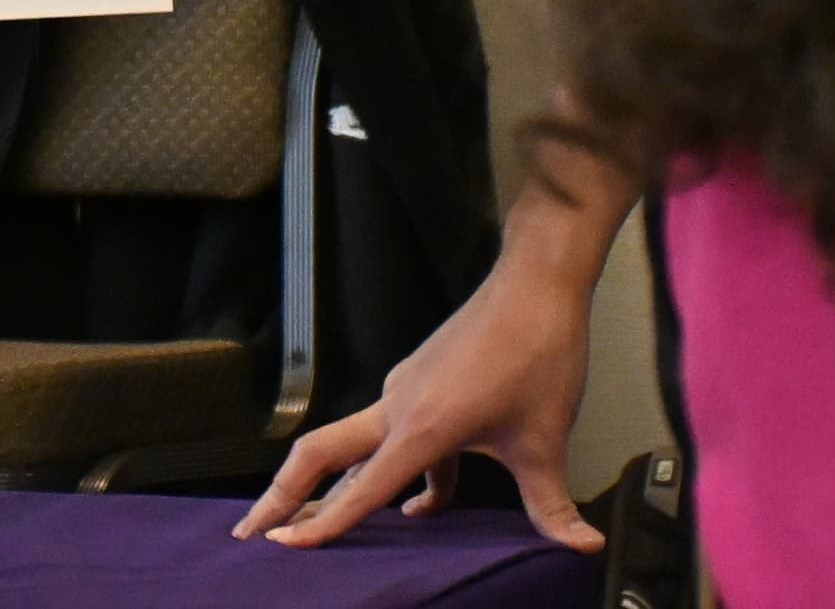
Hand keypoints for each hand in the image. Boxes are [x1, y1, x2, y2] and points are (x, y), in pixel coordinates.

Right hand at [230, 236, 602, 550]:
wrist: (533, 288)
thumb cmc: (536, 355)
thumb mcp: (545, 440)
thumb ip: (552, 504)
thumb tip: (582, 545)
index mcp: (421, 427)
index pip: (361, 488)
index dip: (322, 524)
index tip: (284, 547)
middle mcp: (397, 406)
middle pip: (319, 454)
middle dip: (284, 496)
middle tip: (252, 532)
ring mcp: (403, 392)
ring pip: (352, 446)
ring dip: (332, 485)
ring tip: (315, 525)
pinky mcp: (417, 384)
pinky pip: (391, 436)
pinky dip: (395, 473)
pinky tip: (422, 507)